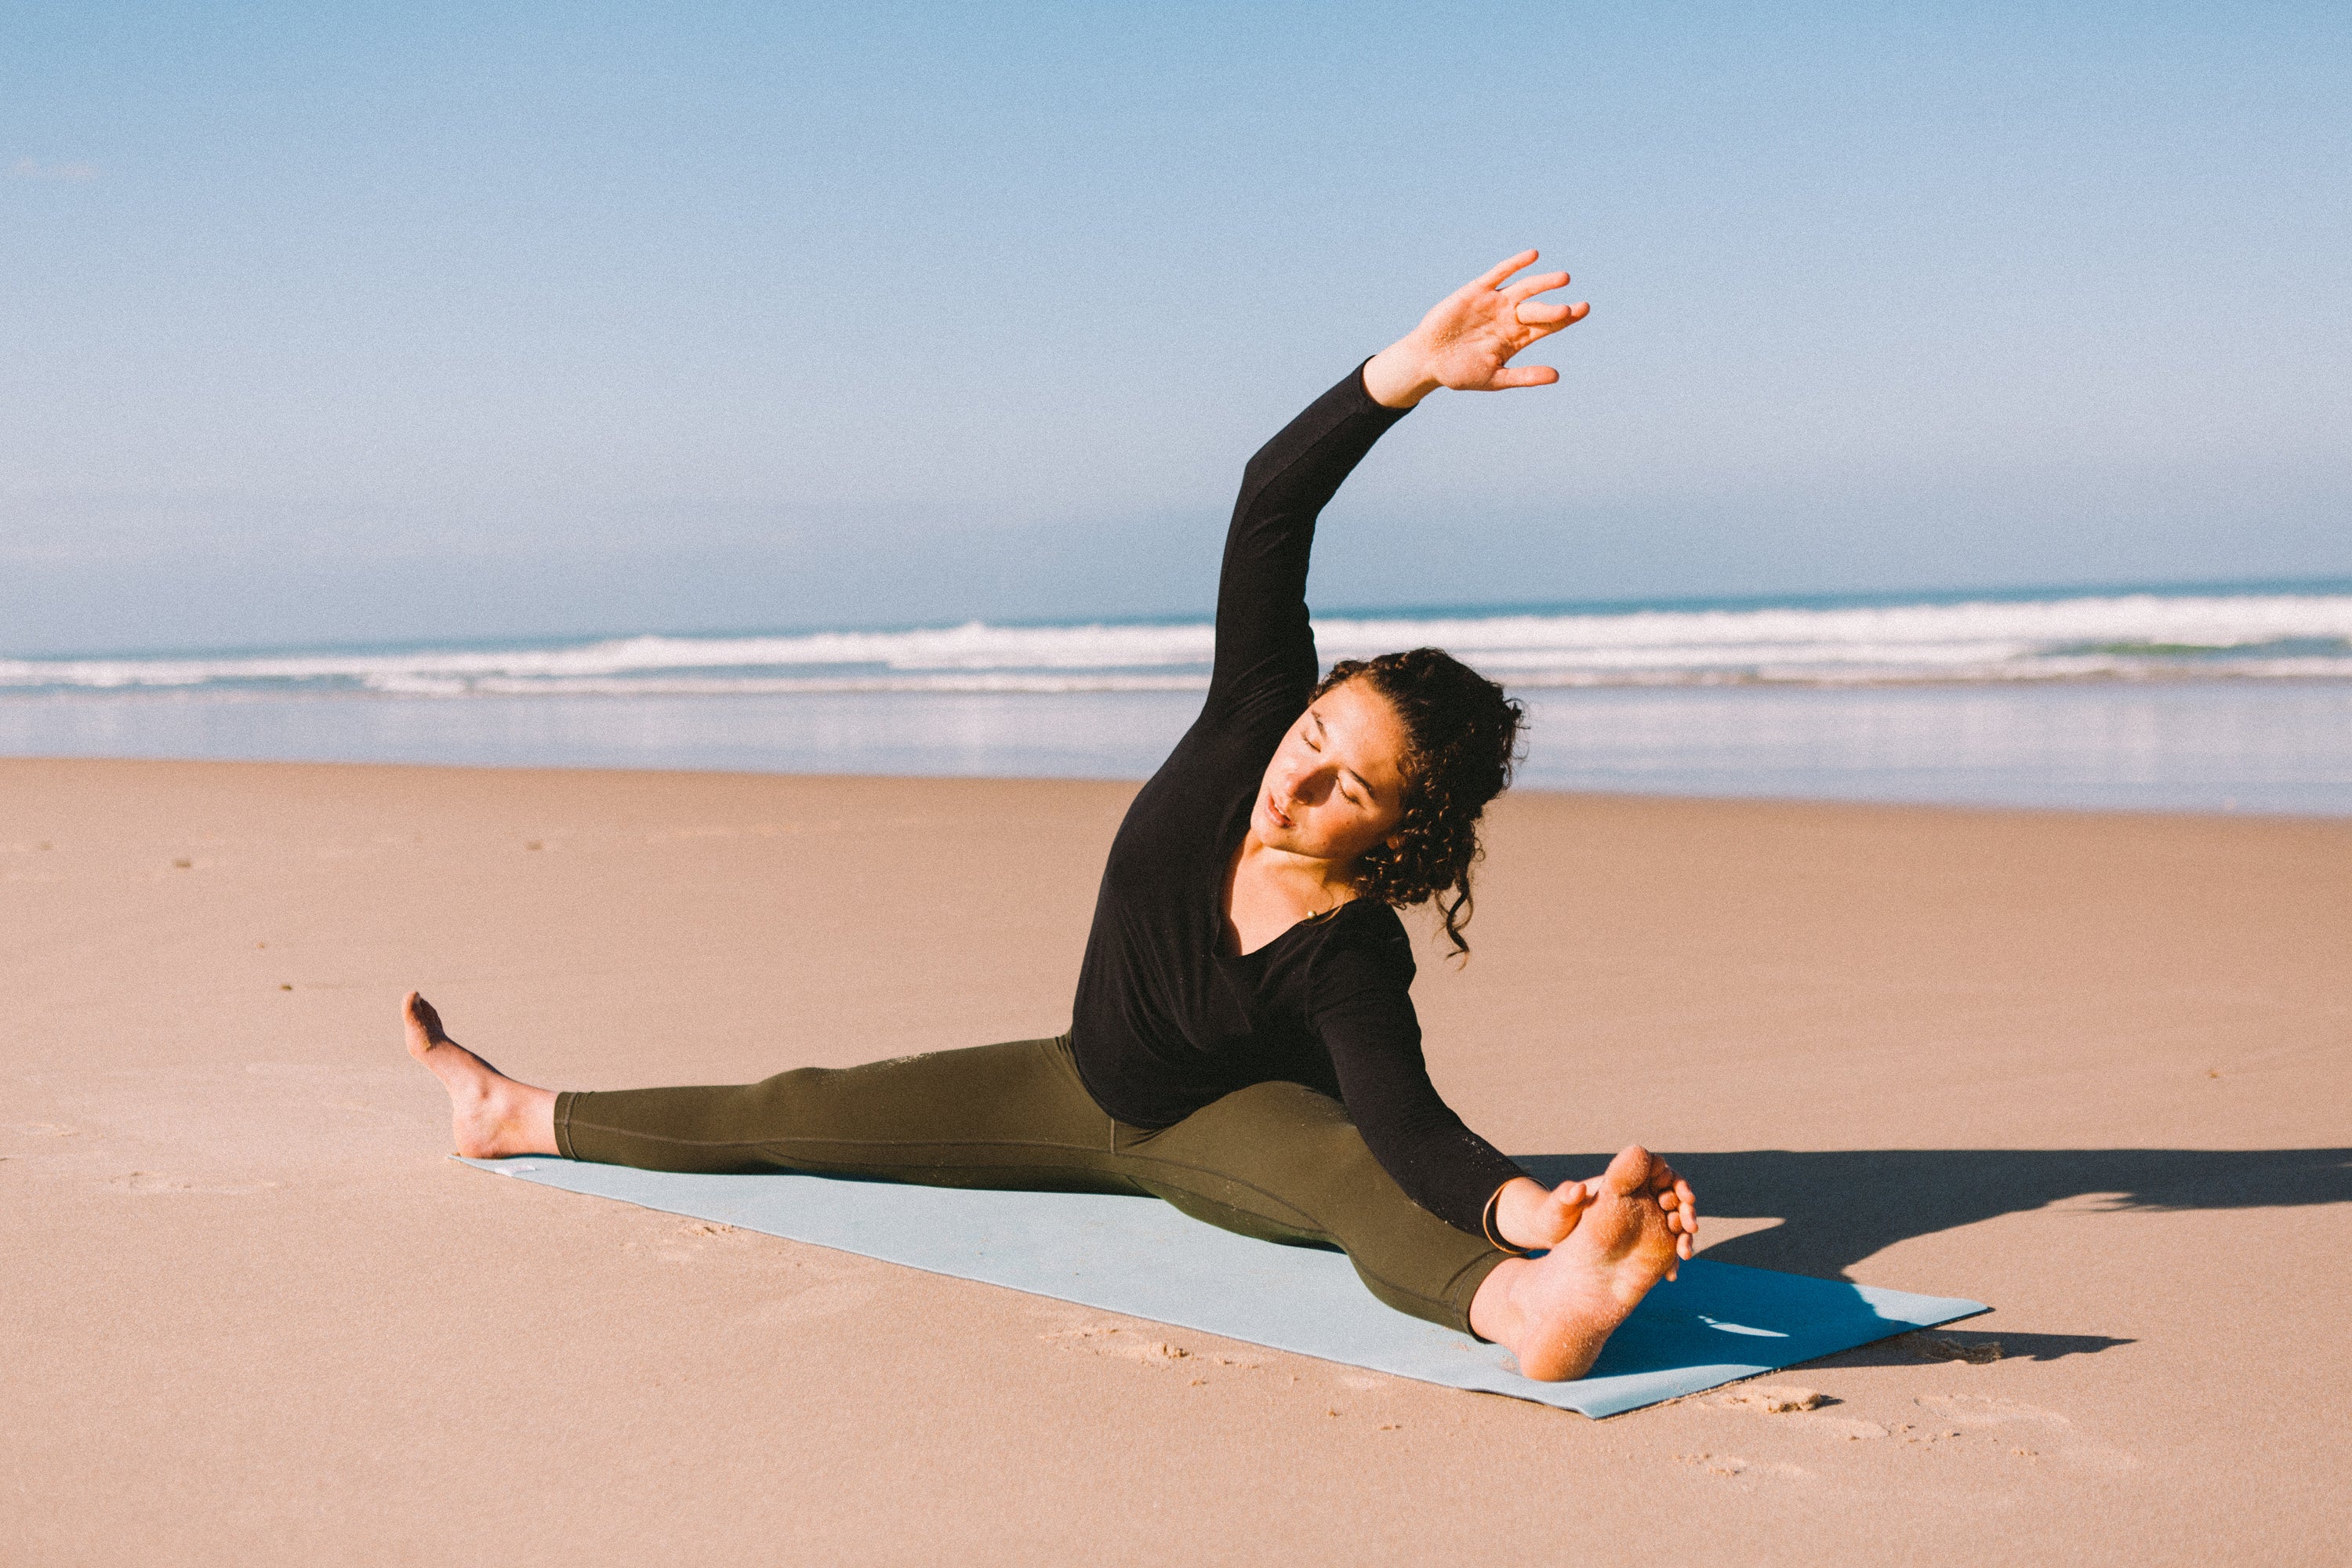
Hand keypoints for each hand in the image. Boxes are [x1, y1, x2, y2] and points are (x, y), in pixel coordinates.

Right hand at [1363, 248, 1588, 408]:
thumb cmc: (1460, 372)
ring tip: (1563, 279)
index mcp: (1518, 338)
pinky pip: (1499, 274)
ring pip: (1525, 288)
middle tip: (1571, 308)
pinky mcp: (1477, 291)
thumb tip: (1557, 376)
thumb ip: (1525, 376)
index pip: (1549, 325)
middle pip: (1540, 309)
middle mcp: (1511, 317)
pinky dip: (1515, 264)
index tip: (1583, 309)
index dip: (1566, 317)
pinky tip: (1533, 255)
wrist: (1428, 360)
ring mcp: (1496, 302)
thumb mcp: (1495, 378)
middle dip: (1555, 308)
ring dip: (1543, 283)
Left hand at [1492, 1158, 1700, 1261]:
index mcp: (1621, 1183)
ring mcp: (1639, 1219)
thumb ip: (1566, 1197)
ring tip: (1683, 1255)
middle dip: (1686, 1210)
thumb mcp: (1558, 1208)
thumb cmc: (1554, 1216)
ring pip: (1671, 1223)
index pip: (1658, 1172)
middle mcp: (1634, 1199)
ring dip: (1683, 1236)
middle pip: (1672, 1198)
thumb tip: (1576, 1189)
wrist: (1554, 1237)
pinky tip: (1669, 1275)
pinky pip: (1661, 1246)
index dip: (1675, 1182)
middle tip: (1691, 1227)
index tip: (1684, 1196)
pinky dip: (1669, 1258)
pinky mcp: (1639, 1240)